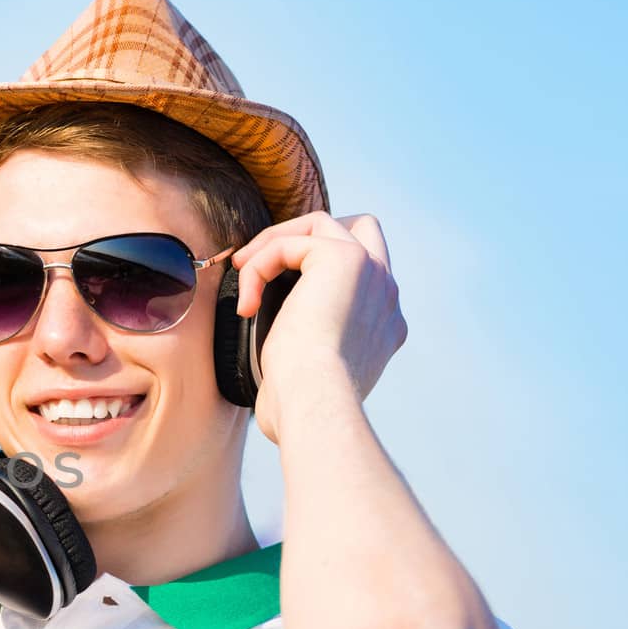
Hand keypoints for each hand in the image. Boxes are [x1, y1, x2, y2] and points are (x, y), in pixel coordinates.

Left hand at [231, 212, 405, 443]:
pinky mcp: (342, 259)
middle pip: (359, 228)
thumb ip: (306, 352)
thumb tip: (277, 362)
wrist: (315, 403)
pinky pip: (289, 242)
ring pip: (320, 223)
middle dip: (307, 236)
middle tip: (263, 265)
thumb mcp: (310, 374)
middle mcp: (385, 292)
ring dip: (274, 243)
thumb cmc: (302, 405)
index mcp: (384, 323)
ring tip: (243, 272)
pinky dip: (259, 265)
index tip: (275, 296)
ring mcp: (370, 271)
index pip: (362, 275)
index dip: (317, 273)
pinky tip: (247, 302)